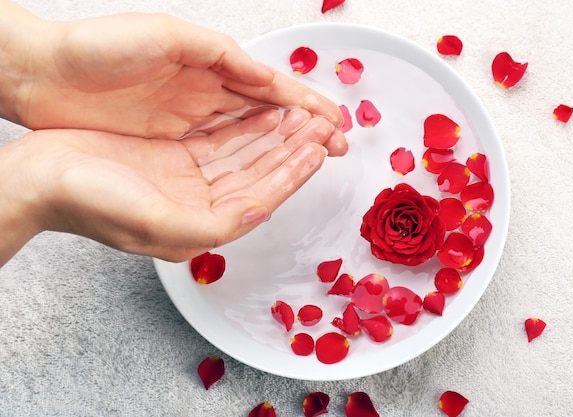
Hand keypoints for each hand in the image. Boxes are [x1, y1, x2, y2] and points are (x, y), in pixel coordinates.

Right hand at [0, 109, 334, 263]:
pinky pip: (220, 141)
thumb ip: (213, 226)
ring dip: (273, 138)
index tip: (317, 152)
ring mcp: (186, 179)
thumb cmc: (87, 203)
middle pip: (258, 175)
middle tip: (320, 129)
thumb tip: (259, 212)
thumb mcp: (155, 223)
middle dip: (291, 152)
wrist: (37, 177)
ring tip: (301, 119)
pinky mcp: (172, 156)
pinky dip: (245, 129)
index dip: (292, 175)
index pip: (260, 198)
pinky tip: (263, 116)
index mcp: (199, 227)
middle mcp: (198, 204)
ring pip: (243, 156)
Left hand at [1, 10, 346, 154]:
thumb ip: (219, 53)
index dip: (305, 105)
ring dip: (281, 146)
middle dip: (303, 129)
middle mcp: (205, 95)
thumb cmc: (98, 50)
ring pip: (247, 136)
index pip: (270, 88)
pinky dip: (246, 159)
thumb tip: (265, 74)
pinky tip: (266, 167)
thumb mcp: (165, 36)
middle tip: (335, 144)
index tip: (333, 122)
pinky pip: (219, 155)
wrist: (43, 77)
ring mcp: (188, 122)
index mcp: (210, 65)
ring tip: (312, 156)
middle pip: (266, 115)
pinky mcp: (169, 147)